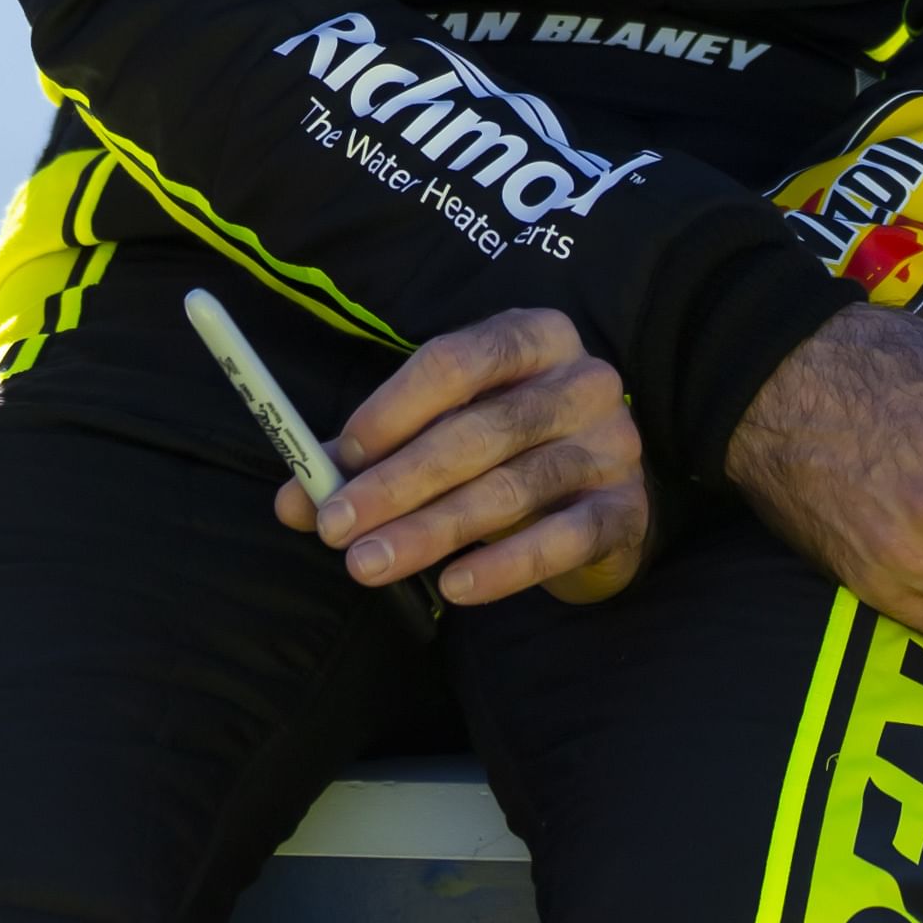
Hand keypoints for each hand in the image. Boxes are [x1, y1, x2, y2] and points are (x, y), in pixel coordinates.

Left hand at [276, 307, 649, 607]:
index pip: (456, 361)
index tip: (337, 457)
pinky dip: (506, 564)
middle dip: (398, 483)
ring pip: (513, 488)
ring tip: (370, 564)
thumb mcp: (439, 433)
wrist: (600, 497)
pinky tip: (455, 585)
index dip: (393, 408)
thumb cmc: (503, 450)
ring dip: (432, 530)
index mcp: (531, 337)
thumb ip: (368, 459)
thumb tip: (295, 499)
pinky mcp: (627, 510)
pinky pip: (564, 539)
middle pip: (480, 430)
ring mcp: (613, 444)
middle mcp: (581, 380)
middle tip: (336, 528)